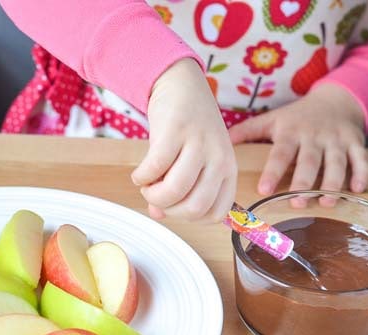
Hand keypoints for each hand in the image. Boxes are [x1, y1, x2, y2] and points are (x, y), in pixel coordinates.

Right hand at [131, 58, 236, 221]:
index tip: (175, 205)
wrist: (181, 84)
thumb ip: (179, 191)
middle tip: (156, 196)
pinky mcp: (175, 130)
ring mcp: (198, 143)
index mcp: (228, 169)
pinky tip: (139, 173)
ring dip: (153, 195)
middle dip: (169, 209)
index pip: (216, 213)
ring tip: (146, 185)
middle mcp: (219, 158)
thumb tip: (158, 214)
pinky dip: (141, 177)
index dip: (190, 218)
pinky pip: (154, 167)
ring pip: (175, 191)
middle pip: (195, 207)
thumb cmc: (188, 129)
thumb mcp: (193, 161)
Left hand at [228, 83, 367, 206]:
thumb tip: (222, 142)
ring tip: (325, 203)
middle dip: (304, 182)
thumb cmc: (298, 116)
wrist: (336, 99)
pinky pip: (360, 159)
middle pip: (309, 161)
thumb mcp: (272, 119)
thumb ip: (248, 131)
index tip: (264, 189)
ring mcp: (337, 140)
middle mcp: (314, 137)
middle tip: (296, 202)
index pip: (280, 153)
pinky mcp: (356, 143)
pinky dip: (361, 174)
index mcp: (291, 132)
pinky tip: (357, 190)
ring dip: (331, 184)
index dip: (273, 172)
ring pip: (336, 163)